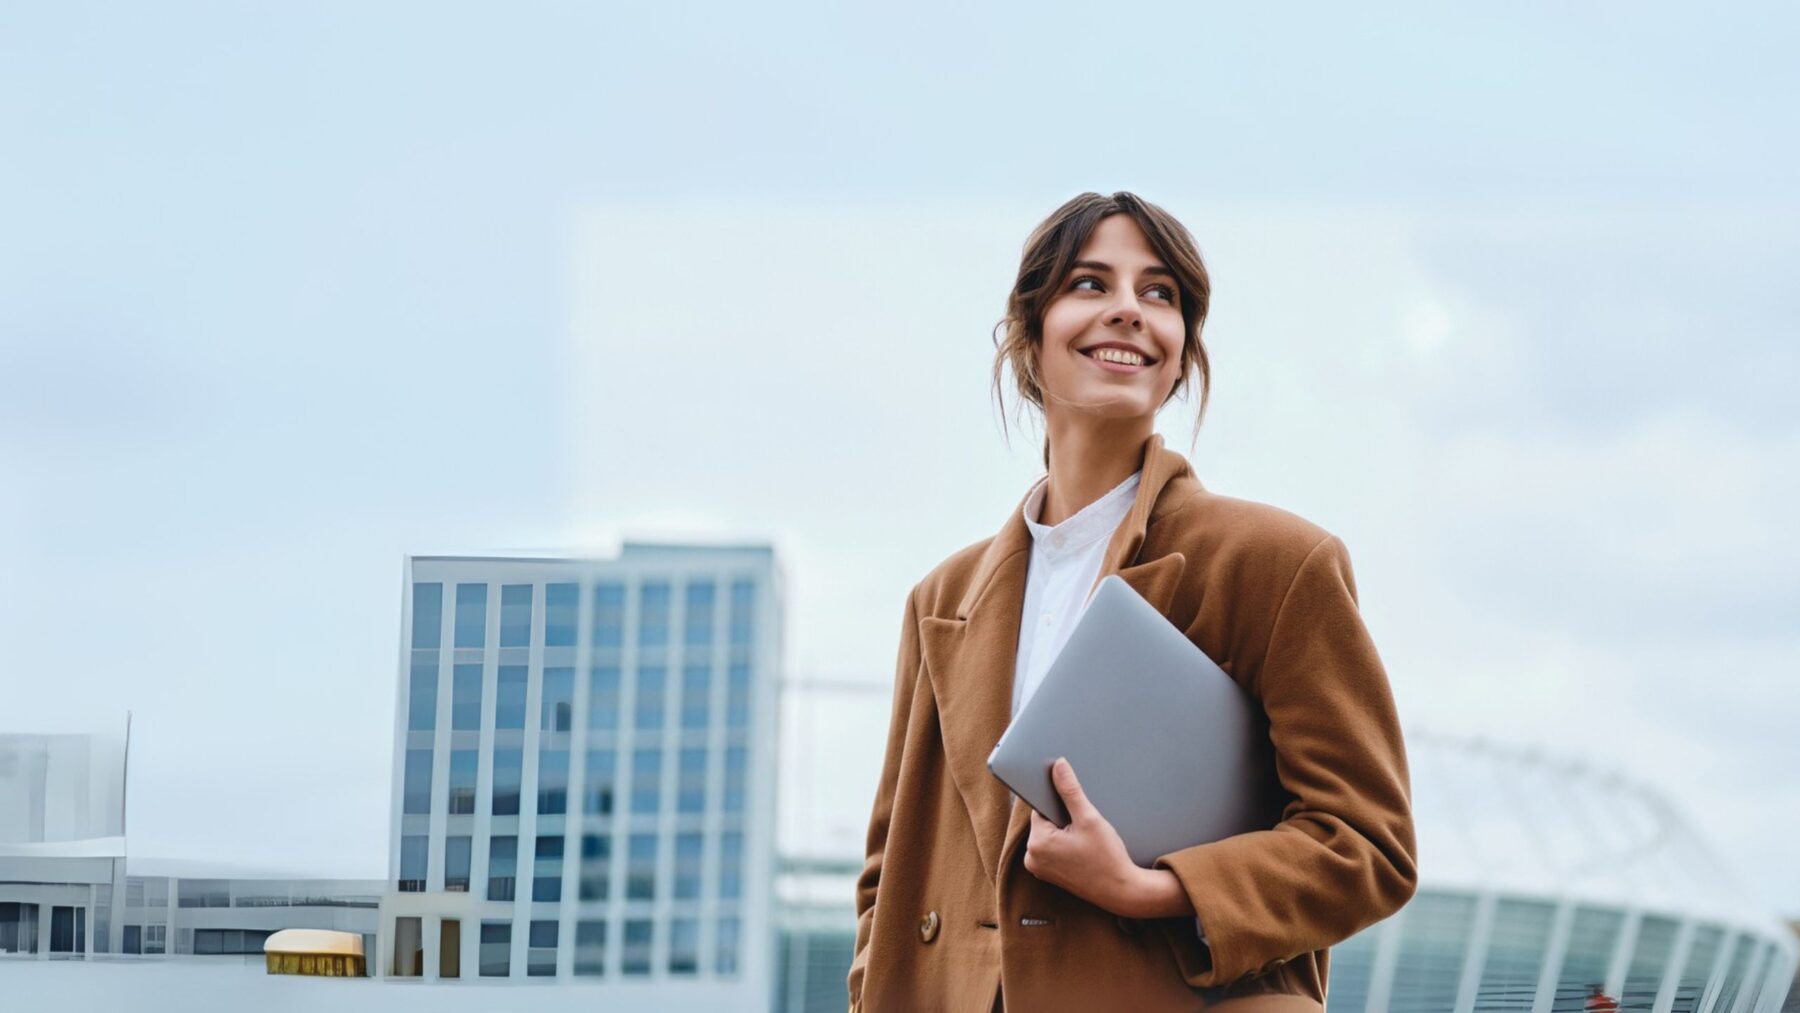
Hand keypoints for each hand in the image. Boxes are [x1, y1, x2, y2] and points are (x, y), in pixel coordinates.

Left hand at [1023, 757, 1146, 915]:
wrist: (1122, 891)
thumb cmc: (1107, 858)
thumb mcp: (1089, 819)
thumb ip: (1070, 790)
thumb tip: (1058, 765)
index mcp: (1037, 844)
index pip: (1040, 807)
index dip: (1056, 799)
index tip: (1070, 797)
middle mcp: (1032, 858)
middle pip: (1044, 821)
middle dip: (1062, 816)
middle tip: (1084, 823)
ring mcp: (1039, 868)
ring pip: (1049, 834)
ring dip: (1064, 829)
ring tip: (1085, 838)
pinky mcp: (1049, 874)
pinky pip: (1052, 848)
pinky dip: (1065, 843)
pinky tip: (1083, 847)